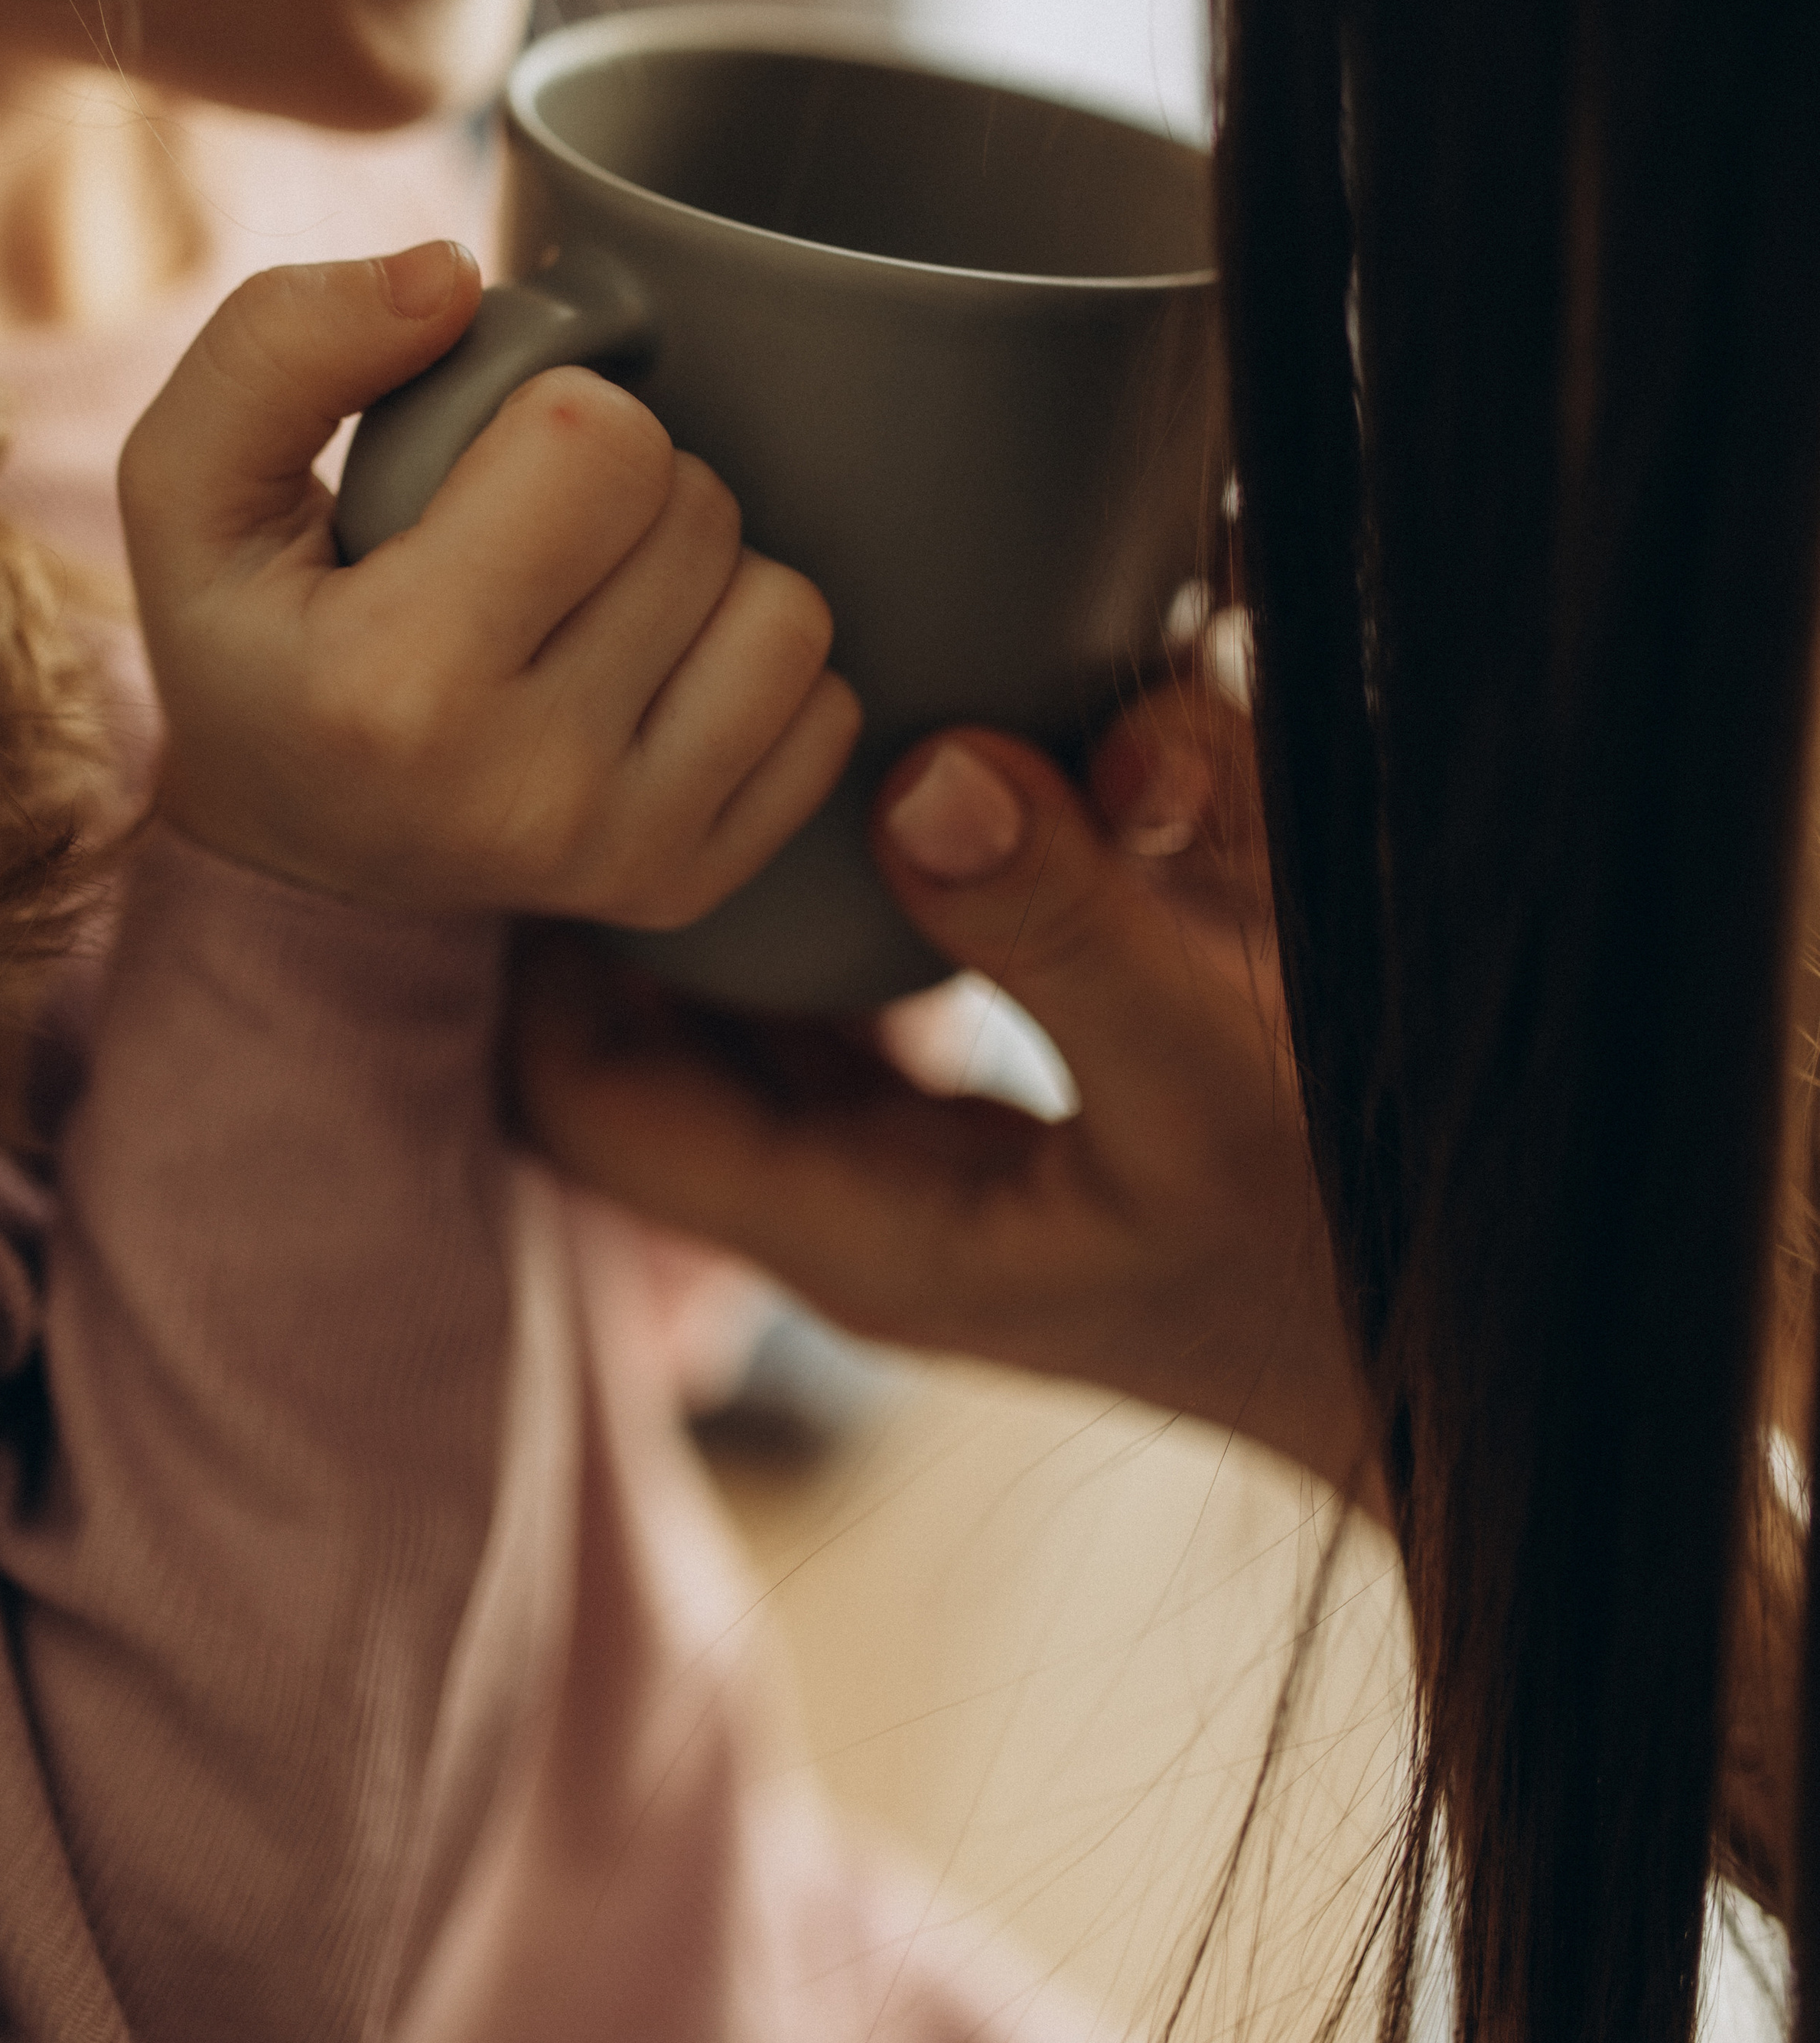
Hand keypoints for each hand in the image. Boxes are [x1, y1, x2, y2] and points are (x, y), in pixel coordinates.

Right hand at [119, 241, 861, 917]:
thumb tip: (452, 275)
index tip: (486, 462)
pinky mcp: (694, 884)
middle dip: (626, 485)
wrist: (287, 848)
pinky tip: (651, 673)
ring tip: (591, 599)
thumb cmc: (251, 638)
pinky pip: (827, 704)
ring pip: (786, 606)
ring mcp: (624, 852)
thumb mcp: (189, 484)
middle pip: (699, 510)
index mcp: (396, 683)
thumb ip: (283, 345)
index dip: (555, 408)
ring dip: (703, 571)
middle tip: (531, 537)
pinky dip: (750, 663)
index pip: (600, 438)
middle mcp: (525, 791)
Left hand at [514, 660, 1385, 1514]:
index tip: (563, 770)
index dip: (539, 943)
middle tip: (662, 682)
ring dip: (808, 843)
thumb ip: (1069, 929)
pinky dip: (951, 844)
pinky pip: (934, 939)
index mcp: (854, 1220)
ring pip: (797, 967)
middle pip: (670, 1009)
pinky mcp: (1050, 1072)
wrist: (1503, 1360)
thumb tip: (926, 769)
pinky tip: (1021, 745)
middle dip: (661, 859)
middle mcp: (876, 1178)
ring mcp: (959, 1131)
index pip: (582, 1093)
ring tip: (817, 689)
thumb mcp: (1212, 1088)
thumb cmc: (1350, 1255)